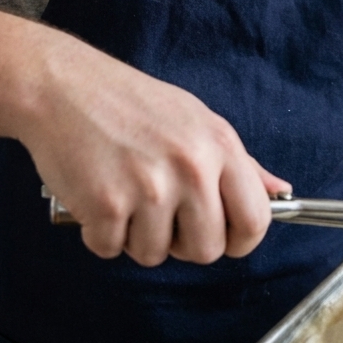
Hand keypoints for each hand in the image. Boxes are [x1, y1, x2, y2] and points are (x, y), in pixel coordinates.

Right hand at [20, 31, 290, 267]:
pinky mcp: (105, 205)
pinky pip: (110, 250)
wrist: (63, 86)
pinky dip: (100, 233)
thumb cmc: (130, 103)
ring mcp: (149, 188)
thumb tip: (279, 191)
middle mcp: (191, 167)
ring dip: (135, 235)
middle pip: (206, 251)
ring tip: (123, 192)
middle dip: (182, 243)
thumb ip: (240, 163)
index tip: (221, 237)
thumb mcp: (197, 120)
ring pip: (155, 255)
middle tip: (160, 212)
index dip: (239, 241)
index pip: (256, 220)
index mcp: (220, 145)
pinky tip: (95, 194)